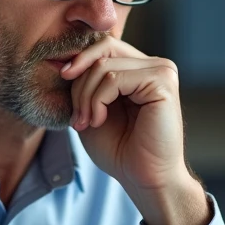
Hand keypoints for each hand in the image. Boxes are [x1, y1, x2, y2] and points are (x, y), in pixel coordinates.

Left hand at [61, 38, 208, 224]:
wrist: (143, 178)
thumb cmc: (120, 150)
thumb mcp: (92, 109)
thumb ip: (85, 82)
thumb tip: (64, 58)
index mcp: (140, 69)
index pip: (104, 46)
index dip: (79, 60)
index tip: (62, 80)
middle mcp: (154, 65)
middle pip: (102, 51)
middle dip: (79, 83)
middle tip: (76, 116)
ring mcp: (162, 71)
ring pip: (105, 66)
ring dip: (86, 97)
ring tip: (87, 122)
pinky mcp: (163, 81)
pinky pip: (115, 78)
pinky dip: (98, 100)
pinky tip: (99, 121)